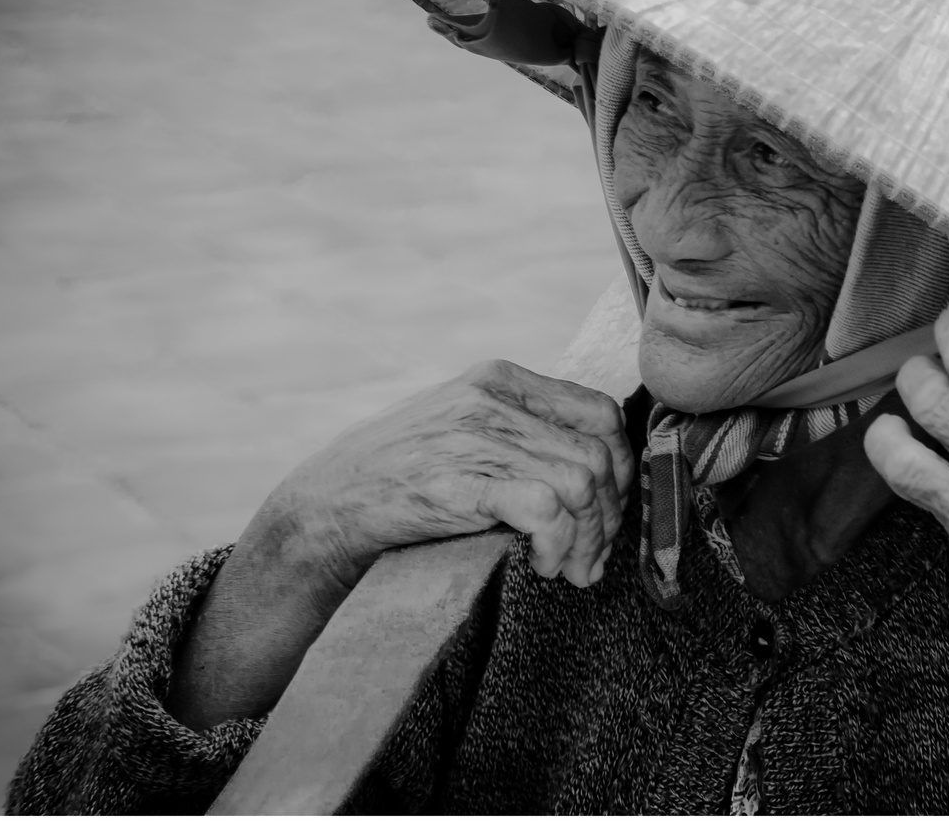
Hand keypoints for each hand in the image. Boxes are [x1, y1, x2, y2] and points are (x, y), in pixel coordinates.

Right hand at [168, 360, 633, 729]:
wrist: (327, 504)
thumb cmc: (403, 475)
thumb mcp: (465, 429)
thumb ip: (523, 432)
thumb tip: (601, 470)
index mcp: (500, 378)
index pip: (599, 411)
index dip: (621, 467)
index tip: (610, 511)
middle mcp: (493, 398)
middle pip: (598, 452)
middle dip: (609, 515)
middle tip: (593, 558)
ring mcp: (476, 436)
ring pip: (582, 483)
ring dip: (588, 538)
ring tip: (569, 568)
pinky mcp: (462, 481)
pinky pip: (549, 510)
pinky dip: (559, 546)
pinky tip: (544, 566)